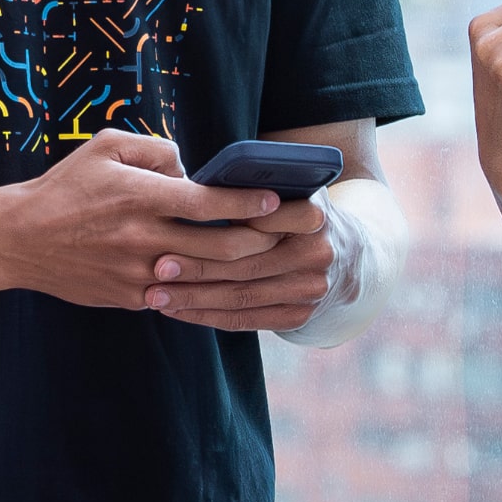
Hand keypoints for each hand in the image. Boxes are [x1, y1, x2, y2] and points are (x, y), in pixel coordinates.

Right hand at [0, 132, 281, 313]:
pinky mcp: (131, 298)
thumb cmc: (66, 187)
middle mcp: (143, 238)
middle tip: (286, 233)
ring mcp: (138, 273)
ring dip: (242, 270)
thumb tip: (193, 170)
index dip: (249, 203)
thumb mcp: (106, 147)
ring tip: (266, 257)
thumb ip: (155, 151)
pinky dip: (203, 286)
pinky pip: (180, 294)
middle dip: (264, 241)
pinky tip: (222, 278)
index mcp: (140, 196)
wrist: (17, 238)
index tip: (275, 199)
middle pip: (222, 248)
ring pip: (207, 278)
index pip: (210, 202)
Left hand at [144, 184, 339, 330]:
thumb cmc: (294, 211)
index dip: (218, 225)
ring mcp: (311, 289)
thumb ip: (253, 186)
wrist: (345, 254)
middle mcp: (317, 253)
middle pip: (245, 264)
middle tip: (156, 267)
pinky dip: (208, 317)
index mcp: (313, 213)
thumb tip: (197, 182)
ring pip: (241, 296)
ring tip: (155, 295)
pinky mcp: (299, 316)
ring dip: (194, 299)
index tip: (177, 224)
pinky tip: (178, 311)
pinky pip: (245, 320)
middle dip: (196, 268)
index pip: (261, 221)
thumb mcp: (285, 189)